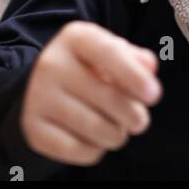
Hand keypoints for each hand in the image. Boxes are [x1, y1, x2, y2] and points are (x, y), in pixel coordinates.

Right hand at [21, 21, 161, 166]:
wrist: (39, 89)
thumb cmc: (87, 68)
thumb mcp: (108, 53)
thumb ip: (134, 57)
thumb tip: (148, 68)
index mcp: (75, 37)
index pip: (108, 53)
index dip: (133, 75)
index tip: (154, 95)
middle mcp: (52, 63)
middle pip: (108, 98)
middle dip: (135, 115)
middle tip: (139, 119)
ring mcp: (38, 97)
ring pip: (97, 130)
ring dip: (117, 134)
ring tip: (114, 126)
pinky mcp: (34, 130)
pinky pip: (82, 151)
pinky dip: (96, 150)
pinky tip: (92, 138)